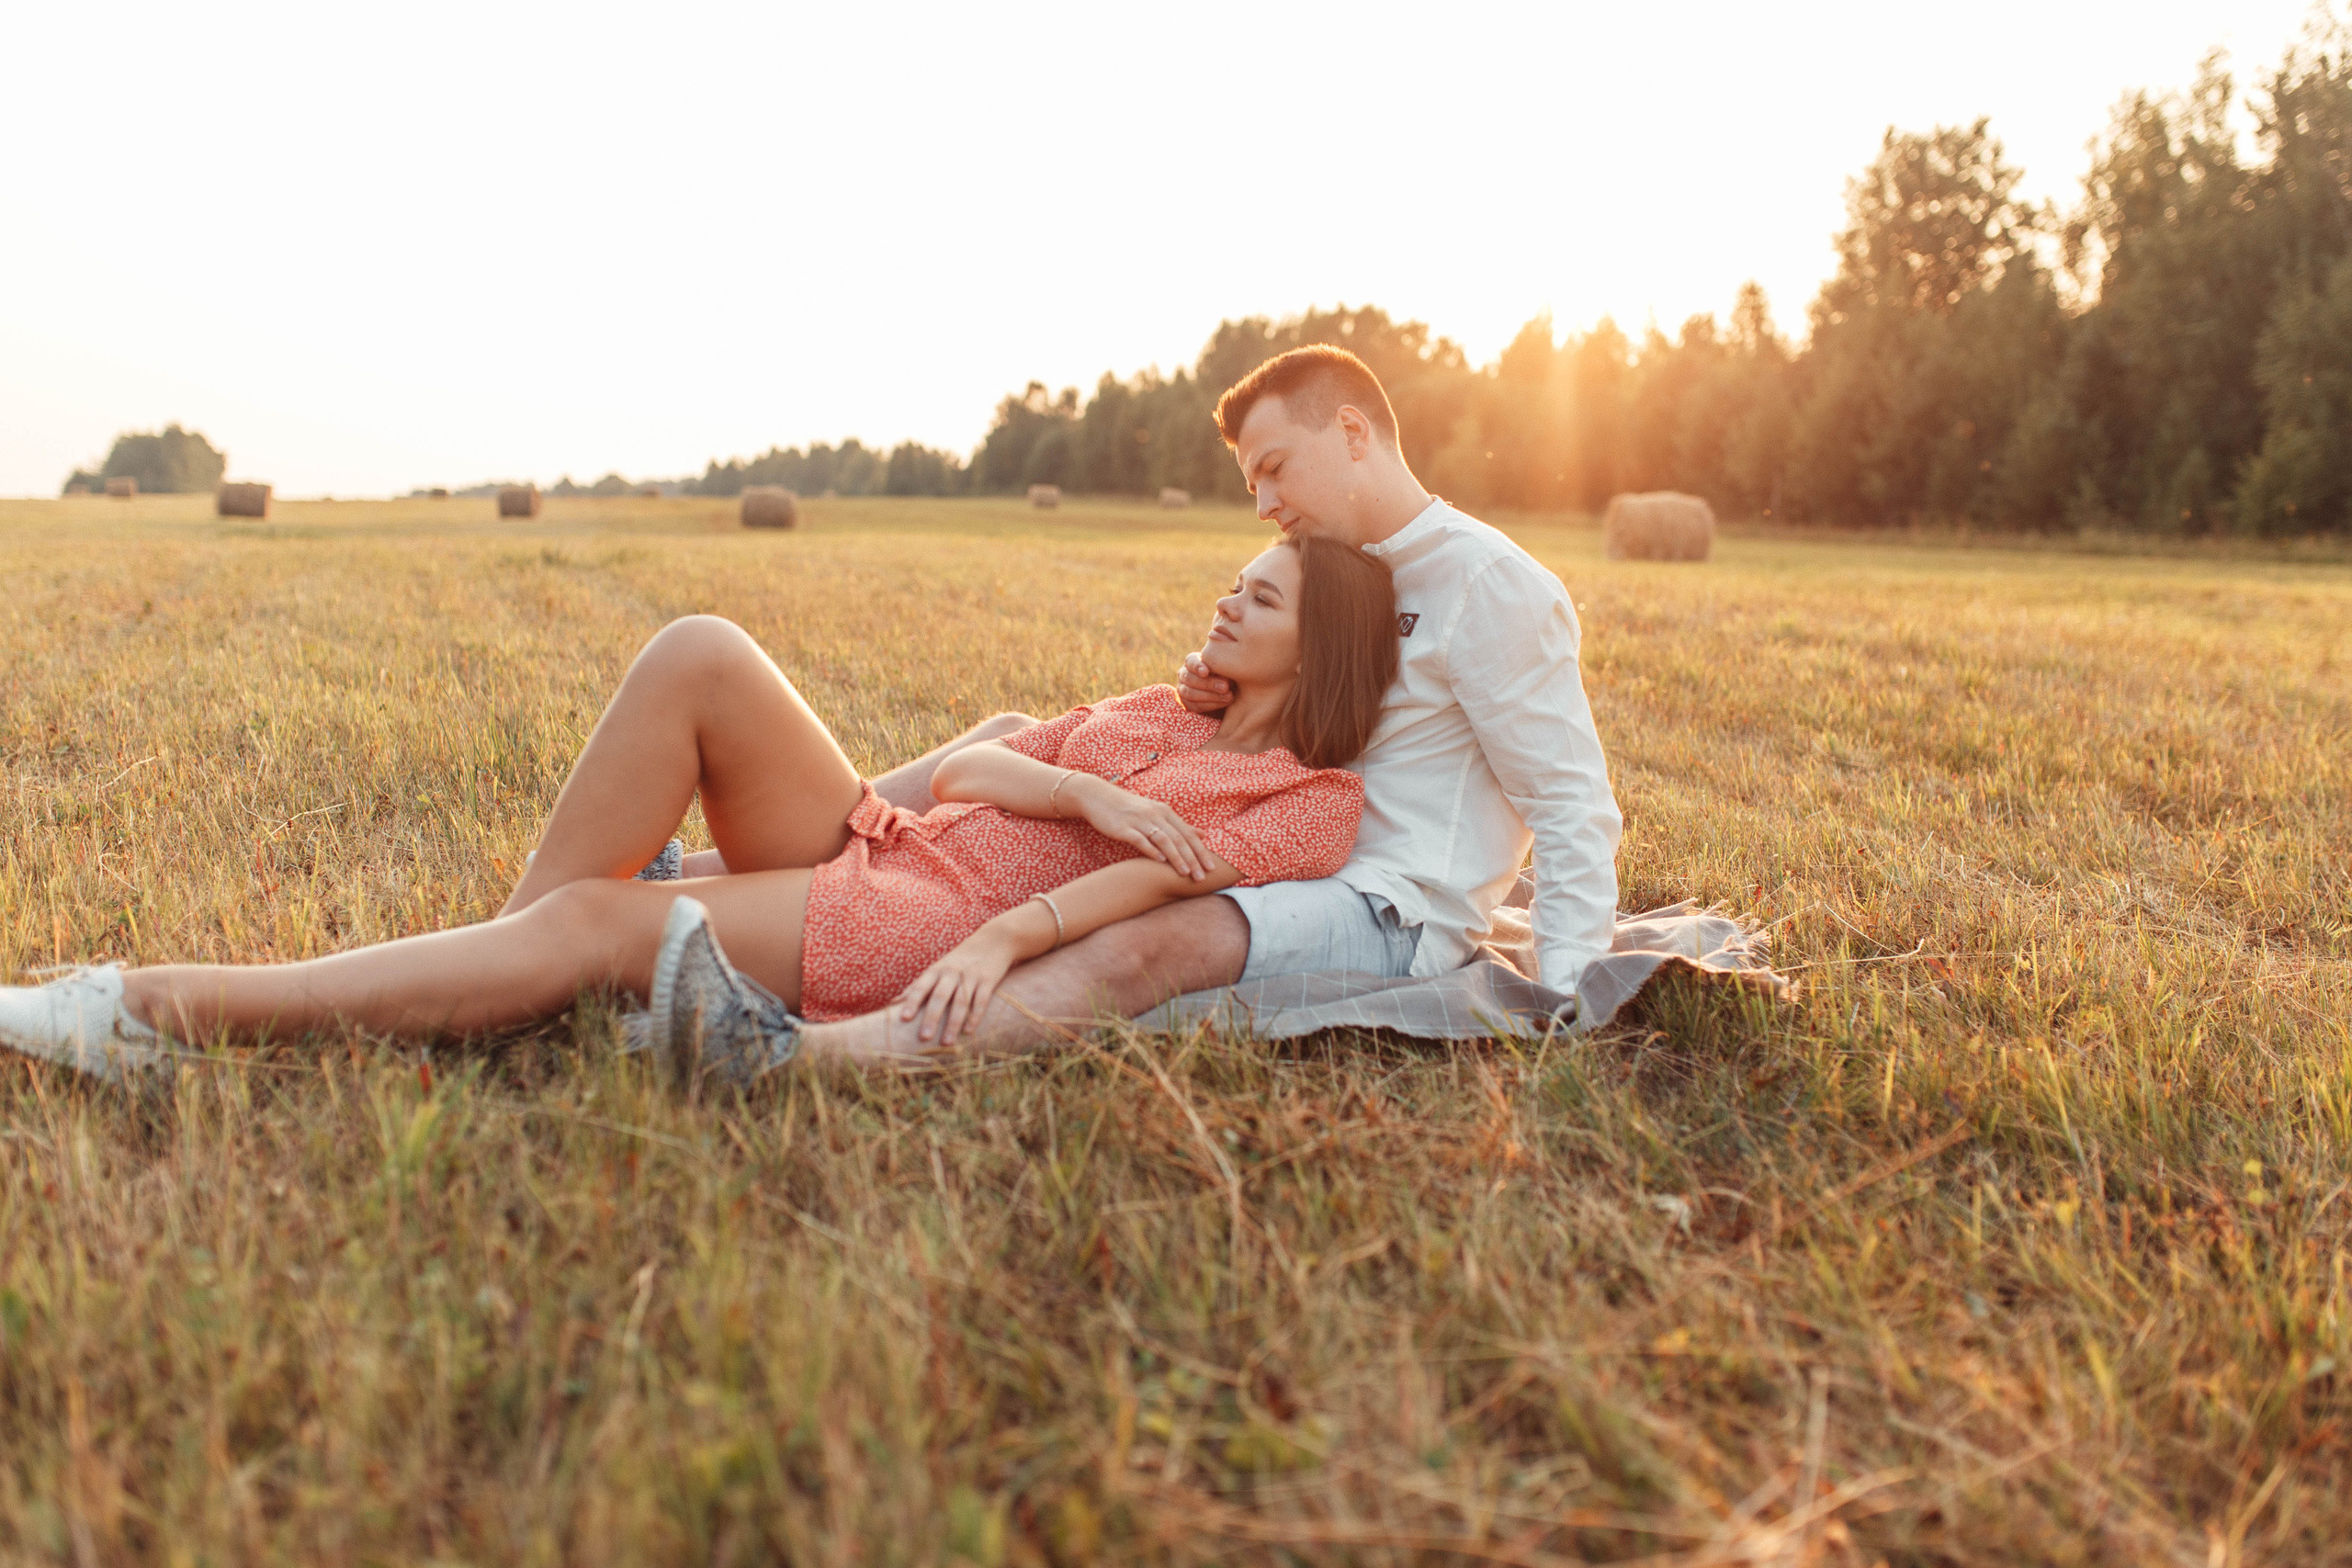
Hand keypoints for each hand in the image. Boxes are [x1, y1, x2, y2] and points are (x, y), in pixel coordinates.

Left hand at [897, 924, 1022, 1044]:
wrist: (994, 941)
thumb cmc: (959, 961)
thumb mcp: (937, 969)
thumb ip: (917, 985)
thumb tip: (893, 1003)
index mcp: (936, 970)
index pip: (921, 986)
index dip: (912, 1001)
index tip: (903, 1018)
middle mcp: (952, 972)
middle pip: (940, 996)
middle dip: (932, 1017)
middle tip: (924, 1038)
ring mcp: (971, 975)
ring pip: (961, 1001)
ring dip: (953, 1023)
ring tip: (946, 1043)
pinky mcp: (988, 980)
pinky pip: (981, 1000)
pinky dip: (975, 1016)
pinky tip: (969, 1032)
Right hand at [1067, 775, 1212, 879]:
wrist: (1097, 797)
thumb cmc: (1128, 808)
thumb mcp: (1156, 812)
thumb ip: (1179, 825)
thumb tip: (1203, 835)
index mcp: (1165, 811)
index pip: (1188, 834)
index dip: (1201, 851)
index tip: (1212, 867)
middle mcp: (1155, 814)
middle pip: (1179, 838)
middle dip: (1193, 859)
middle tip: (1203, 876)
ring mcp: (1139, 820)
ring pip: (1164, 840)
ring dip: (1176, 857)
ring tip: (1185, 873)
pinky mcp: (1124, 827)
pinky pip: (1140, 839)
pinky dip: (1151, 850)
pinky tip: (1160, 861)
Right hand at [1176, 652, 1232, 715]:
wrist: (1231, 692)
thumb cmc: (1231, 675)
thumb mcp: (1228, 669)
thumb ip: (1224, 667)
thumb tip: (1226, 668)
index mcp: (1192, 662)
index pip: (1190, 661)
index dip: (1197, 667)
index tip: (1206, 672)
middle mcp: (1184, 675)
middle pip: (1189, 678)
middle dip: (1208, 684)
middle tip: (1225, 687)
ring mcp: (1183, 690)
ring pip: (1190, 693)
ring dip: (1211, 696)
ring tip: (1229, 696)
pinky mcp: (1188, 705)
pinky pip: (1196, 706)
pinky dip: (1211, 705)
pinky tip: (1225, 702)